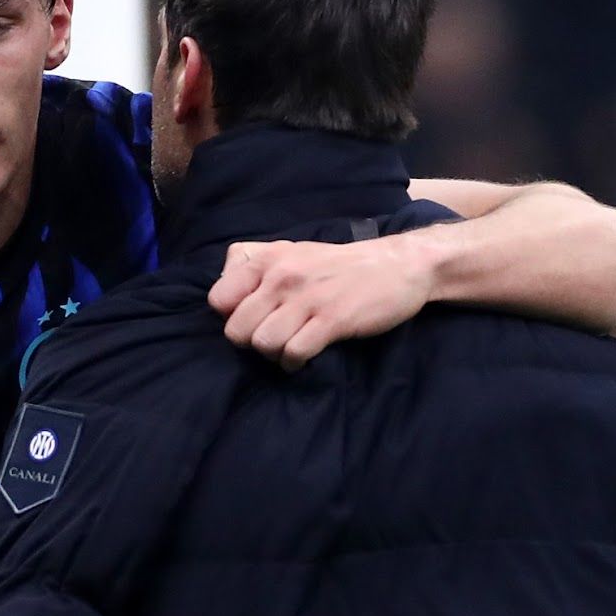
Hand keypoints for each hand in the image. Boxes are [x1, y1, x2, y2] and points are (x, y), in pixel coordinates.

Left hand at [207, 236, 436, 370]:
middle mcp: (283, 277)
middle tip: (271, 339)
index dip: (231, 317)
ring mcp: (307, 299)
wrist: (397, 265)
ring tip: (288, 348)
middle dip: (250, 342)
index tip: (251, 319)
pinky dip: (294, 363)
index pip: (219, 299)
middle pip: (236, 330)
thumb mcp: (291, 253)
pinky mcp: (332, 320)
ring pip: (263, 344)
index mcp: (268, 259)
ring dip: (273, 354)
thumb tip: (224, 294)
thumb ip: (255, 267)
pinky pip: (294, 353)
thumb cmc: (338, 265)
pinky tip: (302, 358)